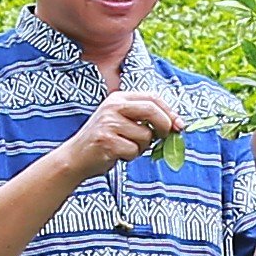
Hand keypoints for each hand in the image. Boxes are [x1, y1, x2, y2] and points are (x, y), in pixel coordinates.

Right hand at [59, 89, 188, 183]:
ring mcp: (108, 123)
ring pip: (145, 136)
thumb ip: (145, 119)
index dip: (169, 112)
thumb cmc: (106, 141)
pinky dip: (131, 156)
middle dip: (165, 125)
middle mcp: (113, 107)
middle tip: (164, 137)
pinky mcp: (107, 141)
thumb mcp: (123, 122)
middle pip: (152, 110)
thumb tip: (178, 125)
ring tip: (125, 147)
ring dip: (142, 147)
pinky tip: (117, 154)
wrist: (76, 157)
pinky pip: (134, 150)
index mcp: (119, 98)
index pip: (152, 98)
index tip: (179, 125)